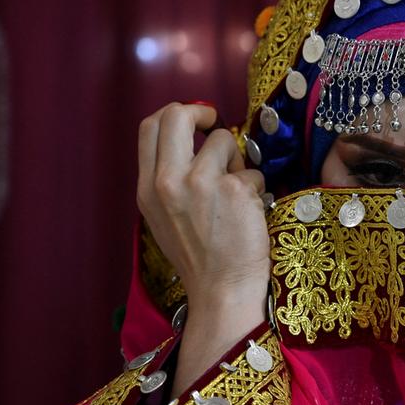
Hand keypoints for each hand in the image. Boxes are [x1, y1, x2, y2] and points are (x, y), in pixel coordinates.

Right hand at [137, 103, 268, 394]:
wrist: (221, 291)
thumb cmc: (199, 256)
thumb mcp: (165, 215)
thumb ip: (171, 177)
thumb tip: (196, 140)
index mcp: (148, 188)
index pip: (150, 127)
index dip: (175, 113)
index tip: (196, 120)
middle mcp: (168, 181)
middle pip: (177, 115)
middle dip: (202, 112)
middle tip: (216, 123)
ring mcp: (201, 183)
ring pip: (225, 141)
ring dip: (238, 162)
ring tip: (237, 195)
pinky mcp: (234, 190)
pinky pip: (252, 172)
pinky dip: (256, 188)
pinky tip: (250, 214)